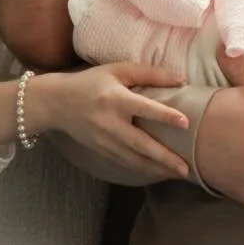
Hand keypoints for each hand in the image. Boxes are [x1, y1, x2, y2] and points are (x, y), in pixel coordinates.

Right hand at [26, 63, 190, 179]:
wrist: (57, 103)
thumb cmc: (91, 82)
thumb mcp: (117, 70)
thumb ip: (149, 73)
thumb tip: (181, 80)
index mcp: (115, 99)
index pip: (144, 108)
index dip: (165, 115)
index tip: (186, 123)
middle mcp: (110, 123)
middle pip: (141, 144)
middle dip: (164, 158)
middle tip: (186, 169)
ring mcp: (104, 141)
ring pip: (134, 159)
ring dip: (158, 169)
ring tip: (179, 174)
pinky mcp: (100, 150)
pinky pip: (126, 162)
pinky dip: (144, 169)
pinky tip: (159, 172)